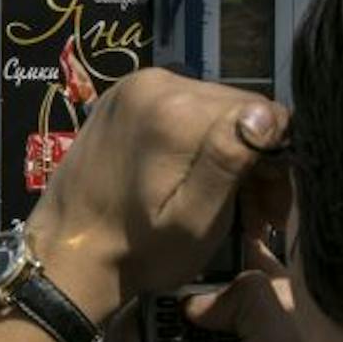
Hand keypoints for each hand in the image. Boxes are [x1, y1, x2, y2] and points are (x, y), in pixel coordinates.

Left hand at [23, 69, 291, 323]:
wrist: (66, 258)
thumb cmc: (137, 250)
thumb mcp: (195, 219)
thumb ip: (229, 160)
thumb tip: (265, 113)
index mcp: (176, 108)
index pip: (264, 113)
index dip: (276, 162)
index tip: (270, 209)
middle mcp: (155, 83)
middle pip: (237, 110)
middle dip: (254, 161)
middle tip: (255, 215)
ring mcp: (133, 87)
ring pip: (212, 111)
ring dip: (228, 155)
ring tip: (229, 207)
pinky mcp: (121, 99)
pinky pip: (181, 111)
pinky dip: (197, 144)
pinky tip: (196, 182)